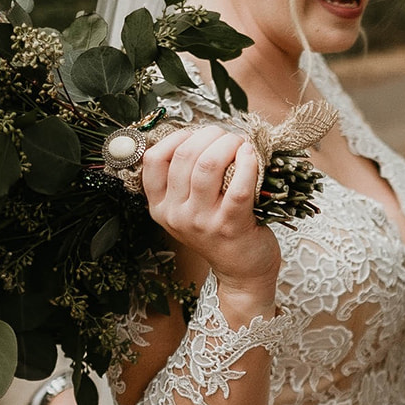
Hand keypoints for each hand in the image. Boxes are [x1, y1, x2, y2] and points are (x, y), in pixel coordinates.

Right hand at [140, 125, 280, 310]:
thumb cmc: (218, 230)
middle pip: (185, 156)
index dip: (178, 137)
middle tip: (227, 136)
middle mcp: (176, 214)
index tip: (198, 135)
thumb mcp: (188, 208)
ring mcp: (202, 222)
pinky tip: (251, 155)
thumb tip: (197, 134)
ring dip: (228, 144)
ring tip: (240, 143)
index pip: (153, 159)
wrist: (242, 270)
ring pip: (208, 165)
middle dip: (209, 135)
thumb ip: (183, 178)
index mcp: (160, 206)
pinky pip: (238, 186)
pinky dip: (247, 163)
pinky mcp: (231, 226)